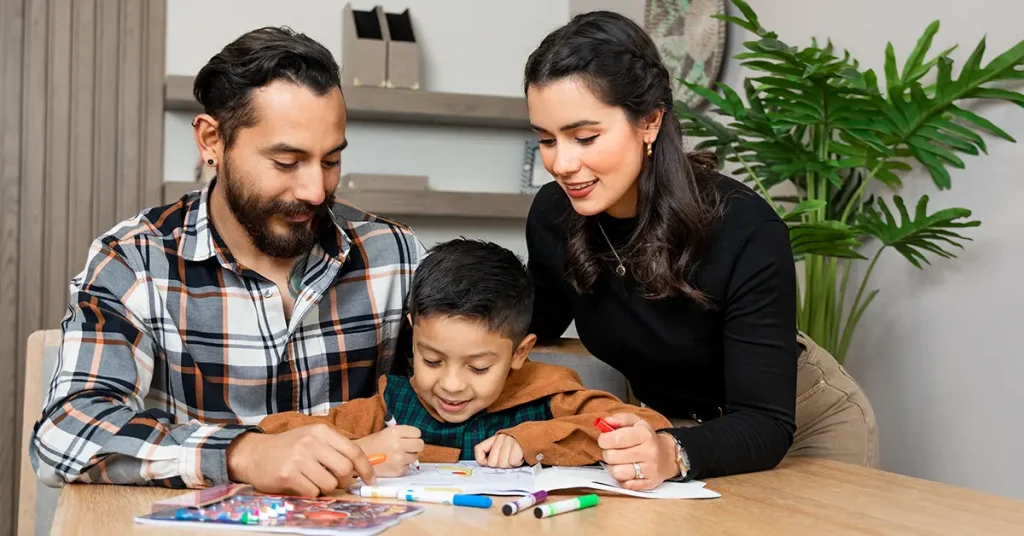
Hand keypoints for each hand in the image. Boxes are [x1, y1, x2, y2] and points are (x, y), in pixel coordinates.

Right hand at [227, 424, 375, 496]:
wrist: (254, 453)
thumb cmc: (288, 448)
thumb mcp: (312, 439)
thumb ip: (335, 449)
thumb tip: (362, 468)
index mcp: (322, 432)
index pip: (354, 451)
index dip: (366, 468)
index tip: (371, 480)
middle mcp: (311, 442)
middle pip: (345, 470)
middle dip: (345, 481)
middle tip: (337, 483)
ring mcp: (299, 458)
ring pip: (329, 483)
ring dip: (326, 488)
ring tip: (314, 482)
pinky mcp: (288, 475)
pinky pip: (313, 492)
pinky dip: (312, 493)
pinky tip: (302, 485)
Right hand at [354, 425, 423, 476]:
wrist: (357, 459)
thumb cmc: (372, 444)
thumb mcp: (386, 432)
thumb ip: (402, 434)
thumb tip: (417, 439)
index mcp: (395, 431)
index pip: (417, 432)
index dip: (413, 436)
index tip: (408, 438)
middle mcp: (398, 444)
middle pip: (420, 445)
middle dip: (415, 446)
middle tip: (407, 448)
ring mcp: (399, 459)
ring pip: (415, 457)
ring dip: (408, 457)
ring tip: (396, 456)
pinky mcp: (398, 471)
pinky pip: (407, 467)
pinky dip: (402, 467)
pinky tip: (392, 464)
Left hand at [474, 434, 524, 467]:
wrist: (538, 436)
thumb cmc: (520, 447)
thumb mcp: (505, 448)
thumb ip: (495, 454)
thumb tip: (487, 466)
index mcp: (495, 438)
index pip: (479, 449)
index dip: (482, 461)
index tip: (488, 465)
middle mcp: (501, 437)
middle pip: (492, 462)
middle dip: (501, 465)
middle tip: (509, 460)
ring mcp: (509, 440)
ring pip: (503, 464)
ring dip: (511, 464)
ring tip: (516, 457)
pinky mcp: (518, 445)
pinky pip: (513, 461)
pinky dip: (518, 462)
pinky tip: (521, 456)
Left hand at [597, 413, 679, 490]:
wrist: (668, 456)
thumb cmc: (647, 438)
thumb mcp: (637, 422)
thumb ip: (620, 419)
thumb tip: (607, 422)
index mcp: (644, 434)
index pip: (616, 439)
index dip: (604, 440)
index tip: (604, 440)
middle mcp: (649, 452)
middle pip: (612, 456)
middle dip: (607, 453)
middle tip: (613, 450)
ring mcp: (650, 470)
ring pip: (617, 472)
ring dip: (613, 467)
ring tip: (618, 461)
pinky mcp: (649, 483)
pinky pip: (625, 485)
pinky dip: (621, 479)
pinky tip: (626, 471)